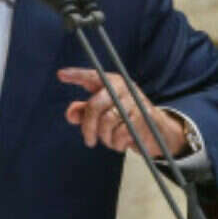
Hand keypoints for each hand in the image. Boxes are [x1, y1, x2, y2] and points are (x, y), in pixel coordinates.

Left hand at [58, 67, 185, 158]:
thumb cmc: (124, 118)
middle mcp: (122, 88)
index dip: (76, 75)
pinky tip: (121, 143)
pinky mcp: (142, 117)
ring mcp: (133, 102)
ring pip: (107, 122)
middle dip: (88, 127)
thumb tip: (71, 114)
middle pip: (95, 105)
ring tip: (109, 141)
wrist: (156, 130)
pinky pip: (120, 133)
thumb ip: (84, 111)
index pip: (92, 76)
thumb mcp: (103, 112)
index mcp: (111, 83)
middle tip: (88, 140)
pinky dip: (117, 143)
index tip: (60, 75)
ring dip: (105, 137)